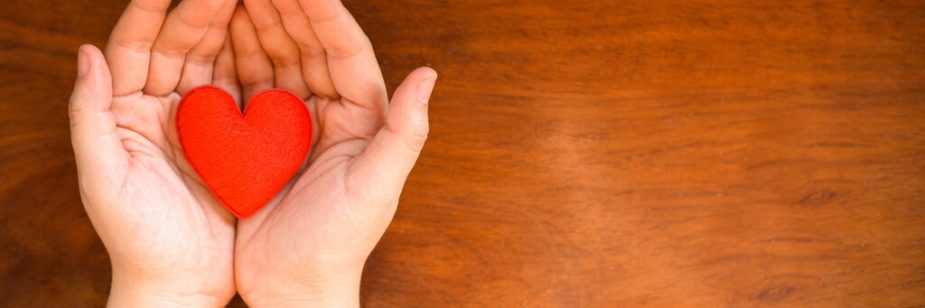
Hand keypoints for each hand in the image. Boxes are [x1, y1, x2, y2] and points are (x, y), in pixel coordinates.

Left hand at [69, 0, 238, 305]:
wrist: (181, 285)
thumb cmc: (135, 239)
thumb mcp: (103, 178)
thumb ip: (89, 115)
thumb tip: (87, 52)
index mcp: (125, 112)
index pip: (136, 47)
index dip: (151, 11)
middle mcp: (162, 108)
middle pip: (181, 44)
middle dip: (205, 8)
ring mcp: (201, 121)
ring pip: (217, 59)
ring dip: (235, 26)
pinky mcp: (235, 138)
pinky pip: (247, 90)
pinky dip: (260, 63)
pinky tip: (277, 39)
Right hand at [229, 0, 436, 305]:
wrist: (294, 288)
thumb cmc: (340, 245)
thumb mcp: (375, 189)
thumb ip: (404, 132)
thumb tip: (429, 73)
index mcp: (363, 115)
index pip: (343, 47)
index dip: (320, 9)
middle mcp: (330, 109)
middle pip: (306, 42)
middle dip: (280, 3)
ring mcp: (292, 120)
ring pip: (273, 55)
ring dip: (252, 19)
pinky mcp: (258, 136)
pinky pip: (243, 82)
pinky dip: (227, 54)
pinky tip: (210, 29)